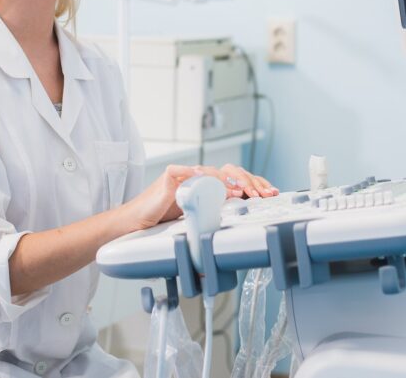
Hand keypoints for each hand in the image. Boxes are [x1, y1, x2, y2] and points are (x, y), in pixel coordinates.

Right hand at [121, 164, 277, 231]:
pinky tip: (211, 182)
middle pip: (230, 172)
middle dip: (249, 182)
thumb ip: (213, 217)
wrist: (136, 223)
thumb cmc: (163, 222)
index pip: (236, 180)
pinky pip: (189, 173)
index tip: (269, 194)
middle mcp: (199, 177)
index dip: (253, 185)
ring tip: (242, 192)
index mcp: (207, 186)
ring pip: (214, 172)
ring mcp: (185, 175)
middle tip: (261, 194)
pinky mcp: (170, 175)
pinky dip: (201, 177)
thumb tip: (237, 233)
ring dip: (230, 182)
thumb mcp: (196, 221)